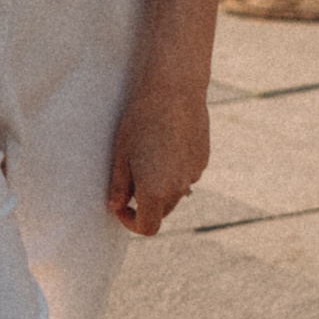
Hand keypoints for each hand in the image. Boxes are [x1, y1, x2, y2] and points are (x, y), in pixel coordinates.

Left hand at [108, 73, 208, 237]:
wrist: (174, 91)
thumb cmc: (141, 120)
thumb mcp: (121, 154)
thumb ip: (119, 186)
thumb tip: (116, 205)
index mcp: (155, 191)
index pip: (147, 228)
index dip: (131, 222)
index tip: (121, 207)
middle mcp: (178, 188)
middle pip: (161, 211)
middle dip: (145, 203)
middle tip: (131, 177)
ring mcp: (193, 174)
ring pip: (175, 193)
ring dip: (161, 186)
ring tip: (148, 154)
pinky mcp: (202, 160)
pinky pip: (186, 174)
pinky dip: (175, 170)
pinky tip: (166, 144)